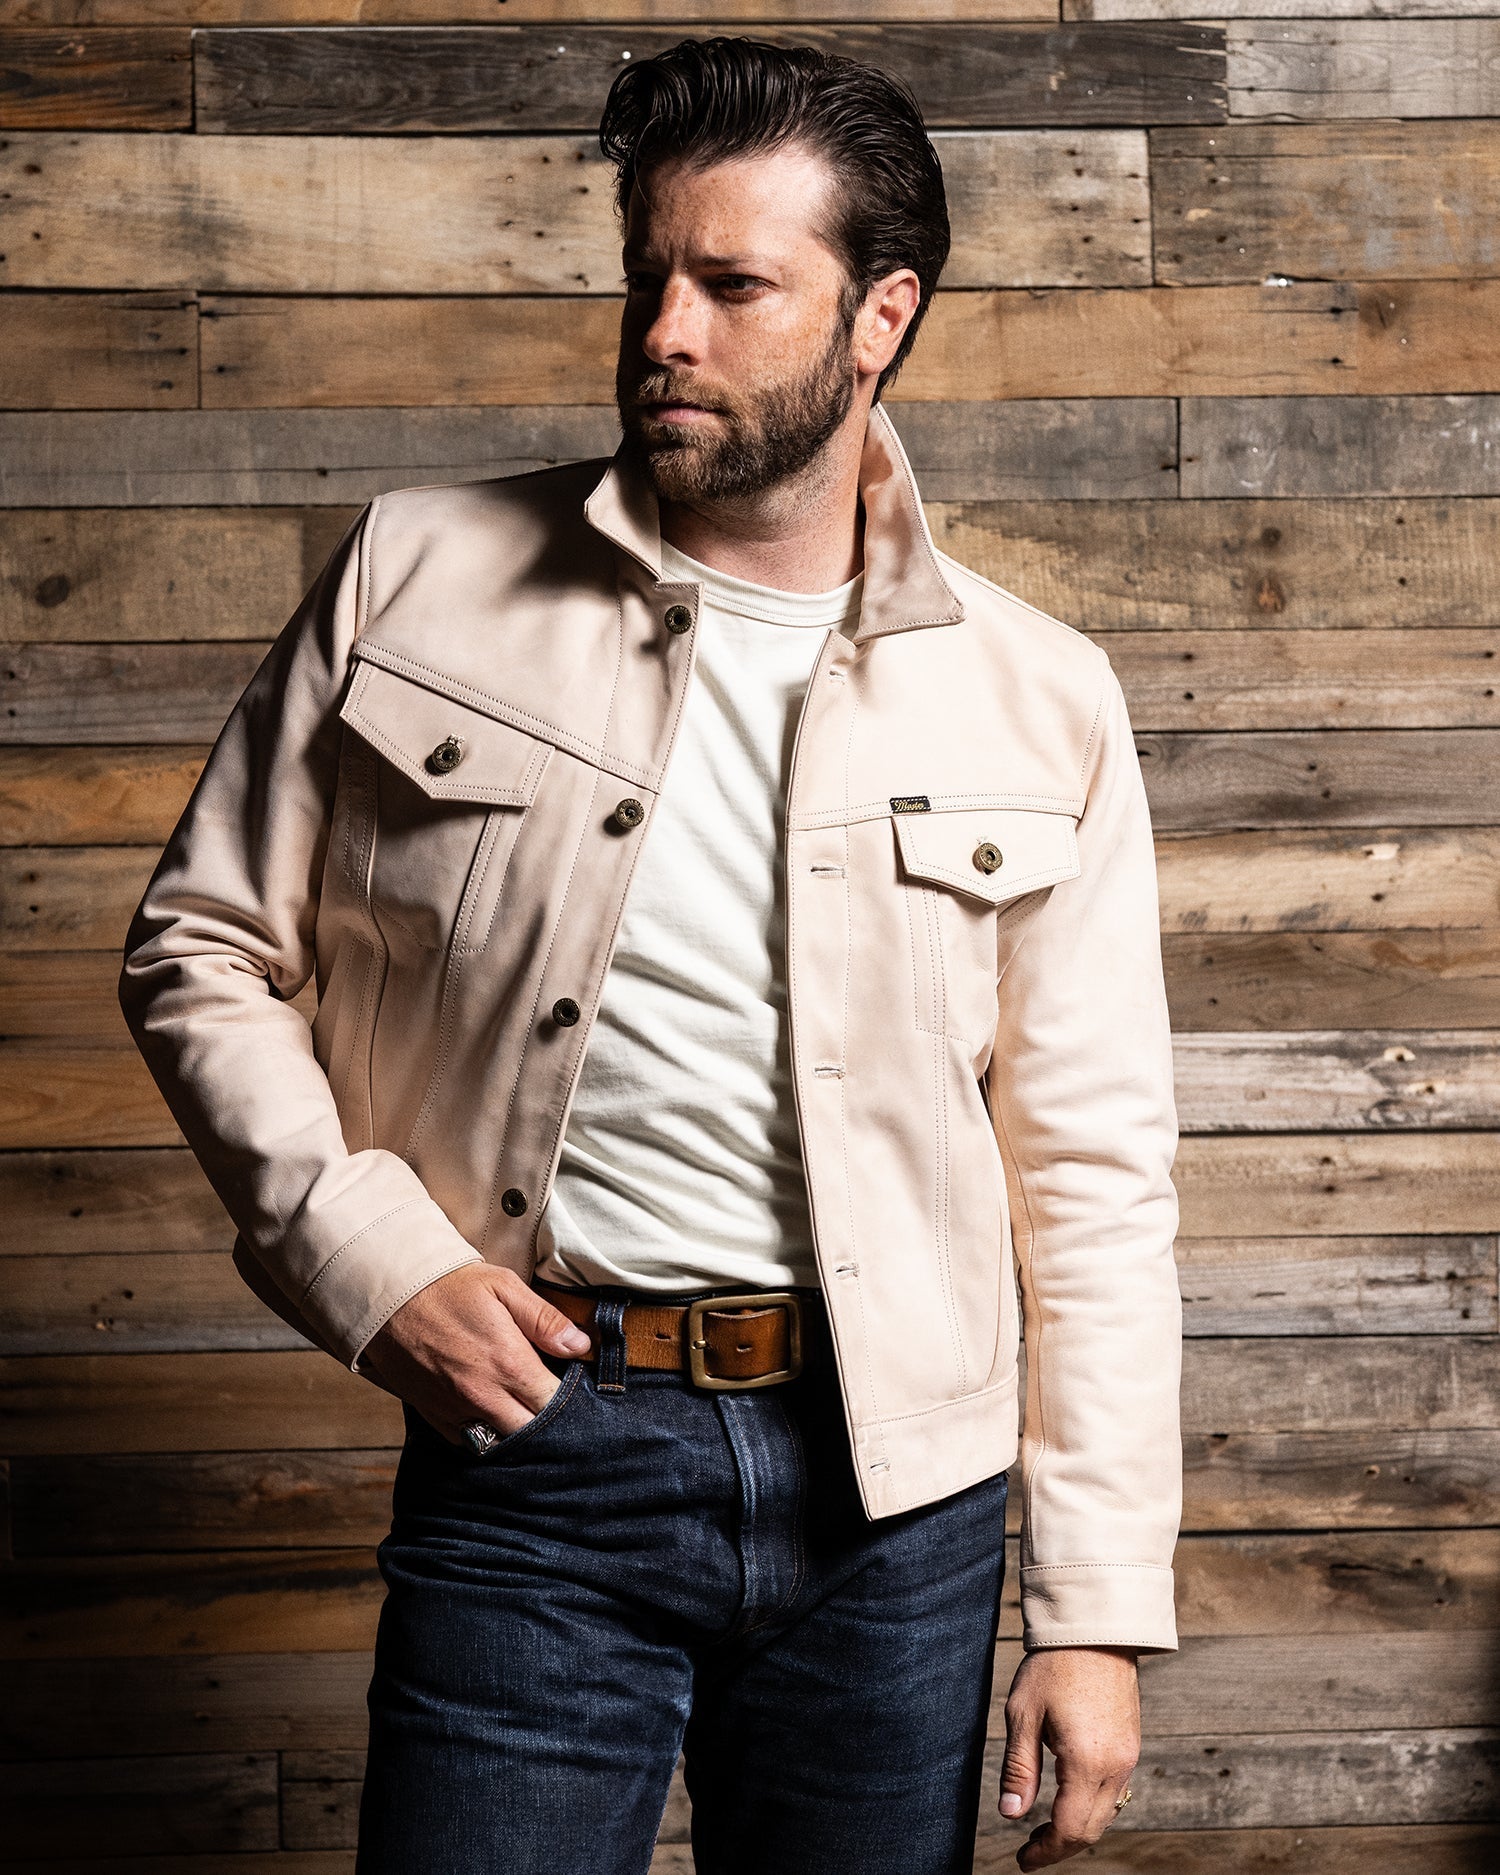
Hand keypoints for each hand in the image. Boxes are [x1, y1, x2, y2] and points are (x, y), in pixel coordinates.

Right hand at [358, 1263, 592, 1445]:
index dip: (568, 1399)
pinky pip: (466, 1442)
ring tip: (521, 1411)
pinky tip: (490, 1415)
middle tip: (547, 1400)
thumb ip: (545, 1320)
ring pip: (500, 1443)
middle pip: (530, 1431)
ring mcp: (456, 1410)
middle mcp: (484, 1396)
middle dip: (545, 1422)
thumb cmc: (449, 1287)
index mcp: (509, 1364)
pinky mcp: (434, 1415)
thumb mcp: (504, 1288)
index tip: (571, 1387)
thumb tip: (581, 1345)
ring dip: (514, 1432)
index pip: (553, 1402)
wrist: (390, 1297)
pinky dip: (482, 1435)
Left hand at [999, 1644, 1139, 1868]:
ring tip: (1043, 1830)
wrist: (1097, 1629)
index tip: (1022, 1861)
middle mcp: (1116, 1766)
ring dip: (1078, 1829)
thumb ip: (1019, 1768)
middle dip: (1061, 1847)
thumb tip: (1010, 1815)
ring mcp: (1128, 1757)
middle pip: (1091, 1830)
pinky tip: (1068, 1800)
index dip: (1045, 1852)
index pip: (1069, 1829)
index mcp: (1087, 1761)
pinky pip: (1115, 1792)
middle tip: (1029, 1850)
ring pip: (1107, 1814)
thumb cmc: (1054, 1666)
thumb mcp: (1024, 1714)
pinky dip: (1091, 1808)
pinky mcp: (1131, 1745)